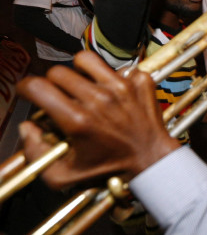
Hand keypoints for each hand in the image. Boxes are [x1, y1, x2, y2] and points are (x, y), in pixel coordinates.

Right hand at [17, 51, 179, 189]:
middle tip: (59, 94)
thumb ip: (36, 153)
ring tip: (83, 84)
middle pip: (59, 71)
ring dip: (80, 70)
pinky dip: (112, 77)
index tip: (29, 91)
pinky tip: (113, 93)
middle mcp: (99, 99)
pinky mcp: (140, 81)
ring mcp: (122, 87)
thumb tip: (27, 127)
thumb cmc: (110, 169)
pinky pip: (118, 67)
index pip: (38, 87)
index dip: (27, 87)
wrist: (151, 159)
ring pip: (86, 59)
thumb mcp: (64, 175)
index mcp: (77, 120)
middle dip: (52, 82)